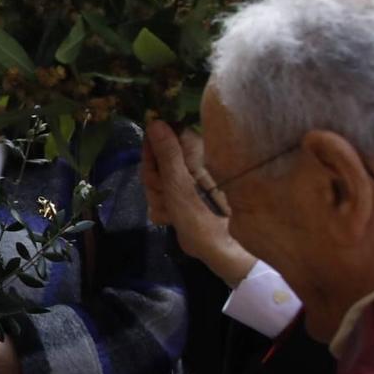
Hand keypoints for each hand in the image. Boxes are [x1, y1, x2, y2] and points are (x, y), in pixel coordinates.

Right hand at [142, 120, 259, 288]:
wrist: (221, 252)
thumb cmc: (205, 216)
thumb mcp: (179, 184)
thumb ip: (166, 153)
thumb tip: (155, 121)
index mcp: (195, 152)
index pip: (161, 136)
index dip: (152, 153)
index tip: (154, 170)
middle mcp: (191, 163)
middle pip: (155, 161)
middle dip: (154, 182)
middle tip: (165, 196)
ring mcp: (187, 182)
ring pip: (156, 181)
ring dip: (158, 199)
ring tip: (172, 212)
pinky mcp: (184, 199)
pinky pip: (162, 197)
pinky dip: (163, 209)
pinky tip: (172, 220)